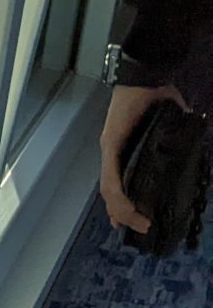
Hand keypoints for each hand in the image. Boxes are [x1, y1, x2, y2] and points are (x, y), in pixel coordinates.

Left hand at [100, 82, 179, 233]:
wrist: (147, 77)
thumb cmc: (158, 98)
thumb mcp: (171, 129)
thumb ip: (178, 143)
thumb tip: (196, 152)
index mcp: (128, 151)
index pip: (121, 184)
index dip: (125, 205)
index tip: (137, 223)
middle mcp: (115, 153)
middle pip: (112, 192)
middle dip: (123, 215)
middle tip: (140, 230)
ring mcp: (111, 149)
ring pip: (110, 189)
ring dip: (123, 211)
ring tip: (140, 224)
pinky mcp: (110, 144)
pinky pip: (111, 176)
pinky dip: (119, 196)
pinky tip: (127, 209)